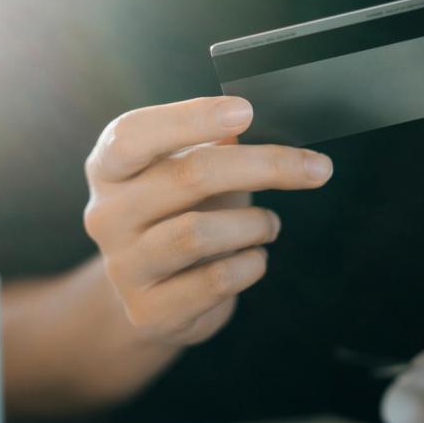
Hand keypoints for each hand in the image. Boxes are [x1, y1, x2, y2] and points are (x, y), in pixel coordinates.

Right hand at [83, 96, 332, 345]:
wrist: (156, 297)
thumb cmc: (181, 216)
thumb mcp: (190, 172)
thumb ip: (217, 146)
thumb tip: (265, 121)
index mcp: (109, 168)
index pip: (134, 135)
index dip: (190, 119)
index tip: (246, 111)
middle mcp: (106, 215)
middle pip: (187, 176)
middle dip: (263, 166)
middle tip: (317, 168)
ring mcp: (124, 267)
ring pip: (199, 234)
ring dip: (254, 224)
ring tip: (269, 226)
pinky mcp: (149, 312)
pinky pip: (215, 281)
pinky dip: (251, 264)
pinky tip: (254, 259)